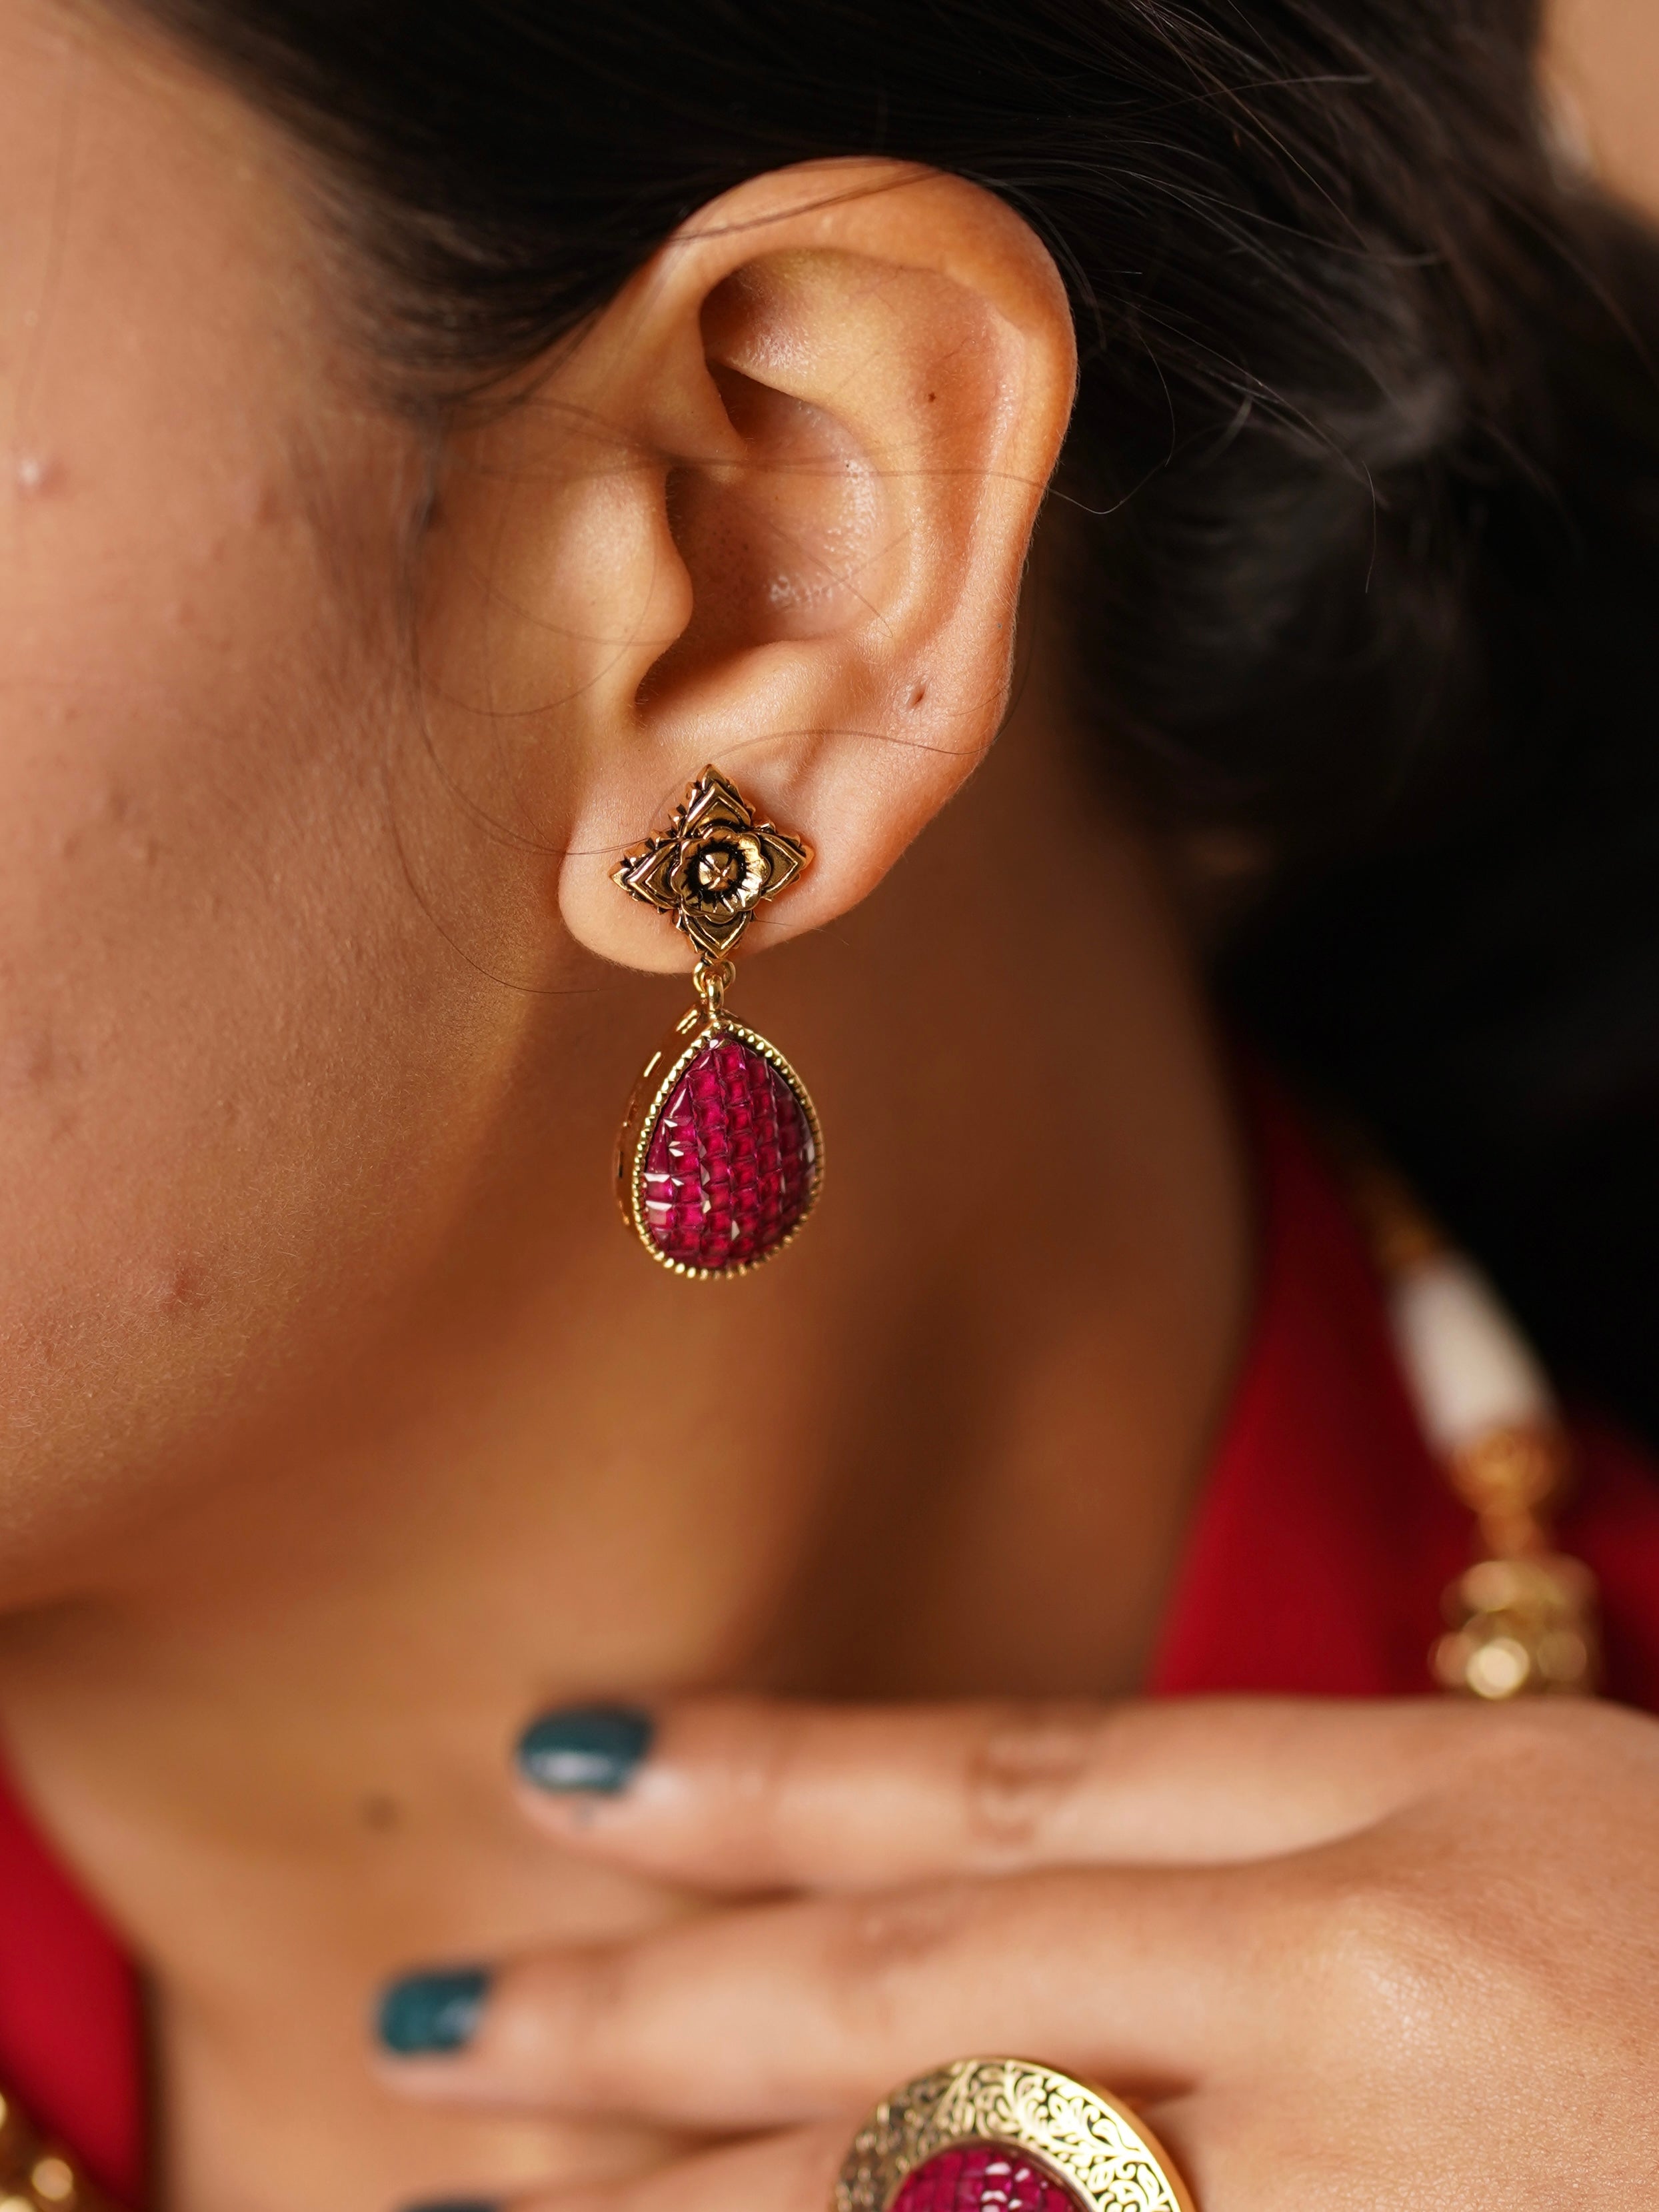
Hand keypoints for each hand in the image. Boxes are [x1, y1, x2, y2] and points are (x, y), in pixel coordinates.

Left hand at [379, 1694, 1658, 2206]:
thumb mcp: (1525, 1823)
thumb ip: (1266, 1857)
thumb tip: (956, 1929)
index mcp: (1415, 1828)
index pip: (1008, 1791)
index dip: (770, 1780)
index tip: (563, 1777)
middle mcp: (1371, 2013)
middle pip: (929, 2010)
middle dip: (650, 2027)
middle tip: (424, 2035)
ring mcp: (1380, 2210)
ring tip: (488, 2194)